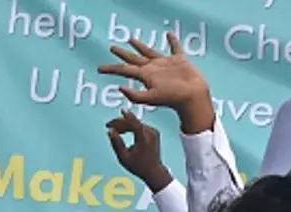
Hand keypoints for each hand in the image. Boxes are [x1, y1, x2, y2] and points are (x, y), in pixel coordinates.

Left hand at [98, 35, 214, 133]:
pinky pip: (174, 47)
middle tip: (112, 47)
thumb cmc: (172, 98)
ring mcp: (165, 64)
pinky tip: (169, 35)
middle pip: (133, 59)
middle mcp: (152, 69)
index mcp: (144, 76)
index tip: (99, 68)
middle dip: (122, 54)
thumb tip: (119, 87)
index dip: (111, 69)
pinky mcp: (179, 60)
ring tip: (131, 40)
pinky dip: (172, 41)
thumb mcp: (150, 98)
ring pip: (149, 52)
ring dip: (140, 46)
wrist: (192, 96)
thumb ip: (134, 95)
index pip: (124, 70)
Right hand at [106, 110, 172, 191]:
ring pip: (137, 124)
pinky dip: (132, 128)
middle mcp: (151, 133)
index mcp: (144, 139)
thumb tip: (110, 132)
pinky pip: (141, 127)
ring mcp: (153, 132)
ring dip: (125, 126)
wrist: (153, 171)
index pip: (135, 123)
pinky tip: (123, 131)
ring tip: (114, 130)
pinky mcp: (154, 133)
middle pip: (134, 123)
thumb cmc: (138, 166)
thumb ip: (116, 143)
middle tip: (109, 126)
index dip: (128, 116)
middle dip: (121, 123)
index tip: (122, 110)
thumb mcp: (124, 157)